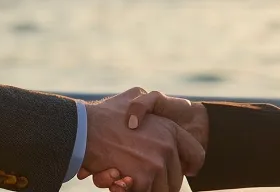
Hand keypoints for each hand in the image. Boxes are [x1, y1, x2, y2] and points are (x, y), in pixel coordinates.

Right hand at [82, 88, 204, 191]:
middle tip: (143, 178)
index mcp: (170, 129)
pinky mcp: (143, 179)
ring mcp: (156, 163)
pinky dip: (129, 191)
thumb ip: (149, 103)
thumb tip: (156, 112)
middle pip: (176, 179)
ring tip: (129, 179)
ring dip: (147, 189)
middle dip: (161, 182)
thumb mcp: (133, 96)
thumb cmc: (105, 114)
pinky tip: (118, 180)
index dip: (189, 165)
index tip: (184, 170)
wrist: (83, 128)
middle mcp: (168, 146)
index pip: (196, 155)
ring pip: (162, 190)